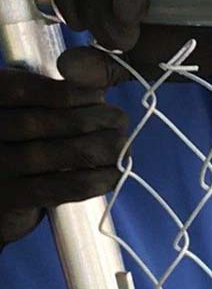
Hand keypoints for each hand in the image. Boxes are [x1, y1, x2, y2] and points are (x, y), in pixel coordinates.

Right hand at [0, 49, 128, 248]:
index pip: (23, 89)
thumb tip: (100, 90)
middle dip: (91, 119)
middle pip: (42, 122)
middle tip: (120, 120)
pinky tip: (116, 173)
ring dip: (102, 148)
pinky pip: (66, 186)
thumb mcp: (26, 108)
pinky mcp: (17, 199)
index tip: (100, 94)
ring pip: (57, 154)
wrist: (1, 192)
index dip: (68, 91)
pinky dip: (98, 179)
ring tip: (122, 144)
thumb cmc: (22, 140)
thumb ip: (54, 96)